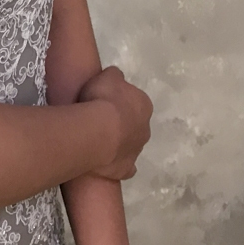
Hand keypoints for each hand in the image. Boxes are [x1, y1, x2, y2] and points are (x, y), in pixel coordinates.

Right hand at [79, 66, 151, 180]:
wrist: (98, 131)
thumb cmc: (104, 100)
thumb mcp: (107, 76)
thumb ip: (115, 76)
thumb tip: (116, 78)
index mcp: (144, 105)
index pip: (135, 101)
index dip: (120, 101)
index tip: (105, 102)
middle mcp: (145, 129)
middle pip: (135, 125)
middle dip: (123, 124)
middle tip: (102, 121)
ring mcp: (137, 151)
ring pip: (131, 146)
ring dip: (119, 143)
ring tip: (99, 140)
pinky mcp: (127, 169)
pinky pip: (125, 167)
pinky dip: (119, 164)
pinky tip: (106, 162)